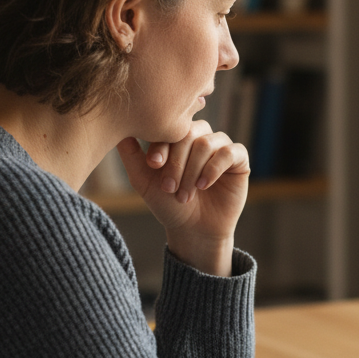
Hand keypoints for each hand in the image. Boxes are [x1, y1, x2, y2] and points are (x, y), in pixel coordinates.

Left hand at [117, 120, 248, 275]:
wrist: (192, 230)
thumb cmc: (168, 204)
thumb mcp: (144, 180)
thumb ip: (131, 155)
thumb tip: (119, 129)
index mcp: (178, 136)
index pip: (170, 127)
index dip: (161, 144)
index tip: (153, 165)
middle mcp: (201, 137)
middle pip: (190, 132)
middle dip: (177, 161)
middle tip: (169, 187)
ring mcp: (221, 147)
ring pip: (207, 143)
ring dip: (193, 170)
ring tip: (185, 194)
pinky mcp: (239, 159)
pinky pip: (230, 152)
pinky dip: (213, 168)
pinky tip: (203, 185)